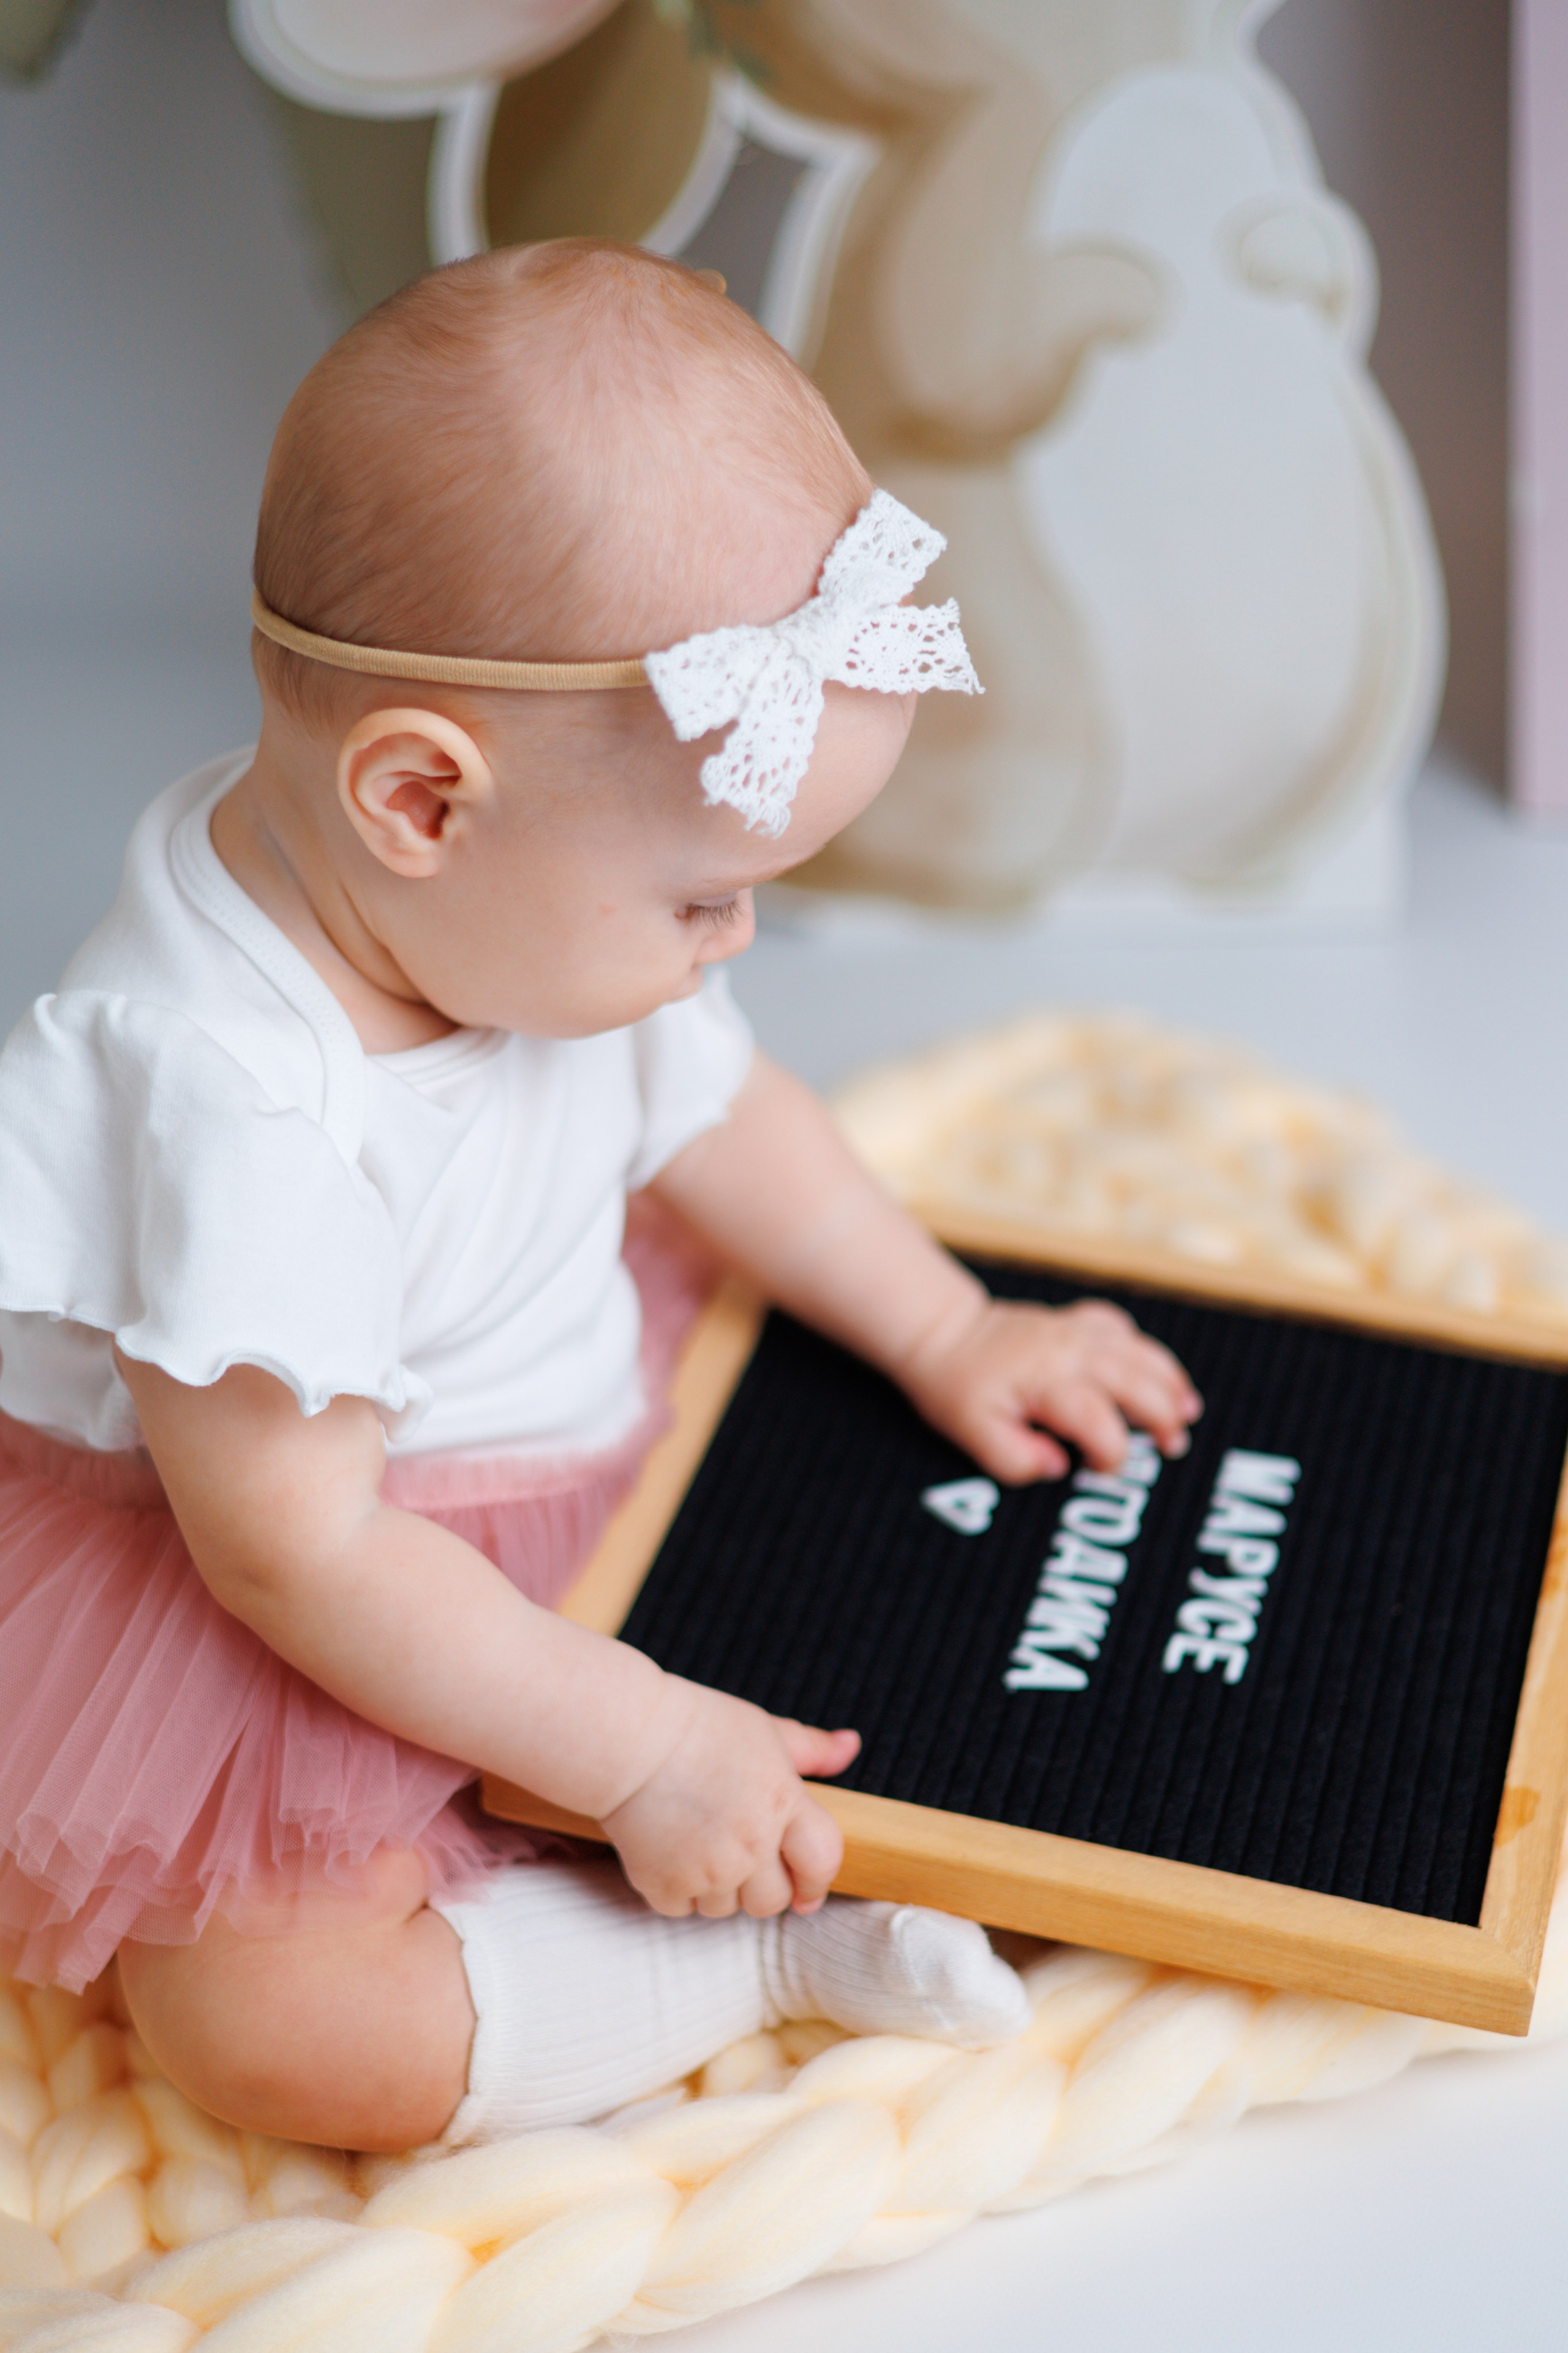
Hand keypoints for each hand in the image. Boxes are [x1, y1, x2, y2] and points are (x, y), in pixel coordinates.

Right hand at [602, 1677, 859, 1919]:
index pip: (823, 1862)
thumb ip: (811, 1749)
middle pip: (774, 1901)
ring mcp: (706, 1869)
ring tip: (702, 1844)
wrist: (626, 1739)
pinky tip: (672, 1852)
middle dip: (765, 1886)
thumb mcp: (764, 1730)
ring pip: (728, 1910)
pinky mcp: (664, 1885)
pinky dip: (680, 1890)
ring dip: (720, 1888)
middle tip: (745, 1857)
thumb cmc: (698, 1727)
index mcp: (782, 1804)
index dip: (819, 1878)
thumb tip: (851, 1745)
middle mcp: (750, 1844)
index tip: (808, 1883)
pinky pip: (685, 1910)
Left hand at [900, 1295, 1200, 1481]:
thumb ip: (1015, 1459)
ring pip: (1140, 1352)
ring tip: (1187, 1409)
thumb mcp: (971, 1434)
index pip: (1101, 1421)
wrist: (942, 1333)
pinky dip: (1142, 1350)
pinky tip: (1151, 1371)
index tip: (1105, 1471)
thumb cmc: (956, 1387)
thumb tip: (1058, 1465)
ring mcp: (1076, 1331)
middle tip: (1174, 1445)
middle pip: (1137, 1382)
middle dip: (1163, 1416)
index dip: (1113, 1453)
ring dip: (1168, 1381)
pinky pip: (1120, 1329)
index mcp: (1047, 1381)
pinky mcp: (1075, 1321)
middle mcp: (1070, 1351)